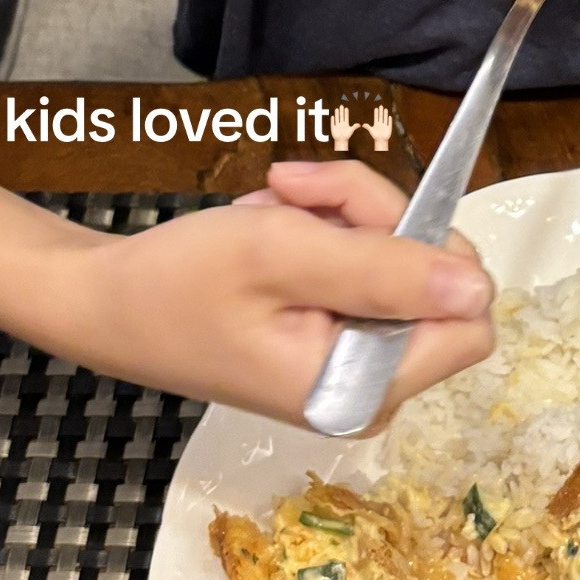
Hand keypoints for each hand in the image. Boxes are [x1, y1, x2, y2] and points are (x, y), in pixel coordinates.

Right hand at [34, 158, 495, 425]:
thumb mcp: (281, 255)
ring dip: (339, 215)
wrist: (101, 303)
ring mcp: (352, 366)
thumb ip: (383, 269)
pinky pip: (361, 268)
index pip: (470, 322)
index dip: (435, 255)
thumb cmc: (175, 283)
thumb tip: (479, 285)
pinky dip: (321, 231)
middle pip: (435, 280)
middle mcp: (370, 390)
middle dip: (375, 219)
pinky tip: (266, 226)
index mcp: (363, 390)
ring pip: (397, 260)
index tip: (363, 217)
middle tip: (299, 189)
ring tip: (268, 209)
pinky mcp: (331, 340)